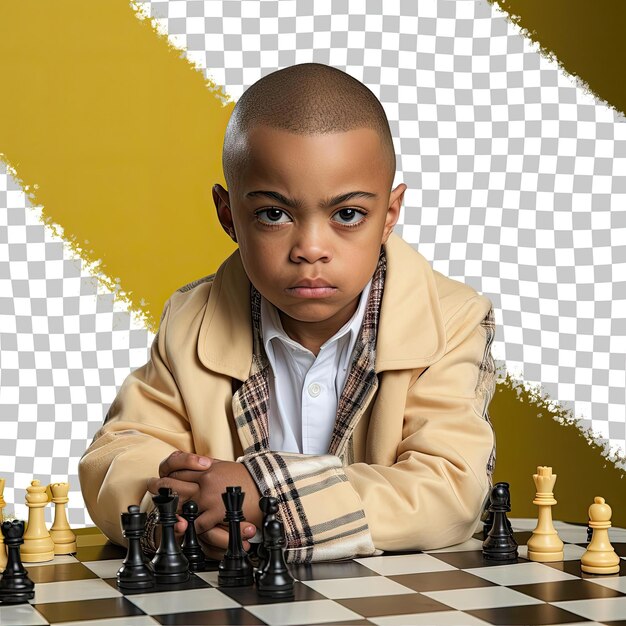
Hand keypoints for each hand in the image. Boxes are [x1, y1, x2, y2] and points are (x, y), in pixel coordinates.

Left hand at [147, 450, 261, 558]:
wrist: (266, 486)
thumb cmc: (246, 478)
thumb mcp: (224, 466)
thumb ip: (206, 467)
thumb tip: (190, 466)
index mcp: (206, 468)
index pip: (177, 469)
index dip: (166, 475)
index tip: (160, 480)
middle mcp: (205, 479)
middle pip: (173, 484)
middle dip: (159, 489)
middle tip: (152, 491)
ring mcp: (210, 495)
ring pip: (181, 504)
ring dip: (172, 511)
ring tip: (166, 515)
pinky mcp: (217, 511)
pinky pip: (197, 522)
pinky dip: (192, 527)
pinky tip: (190, 528)